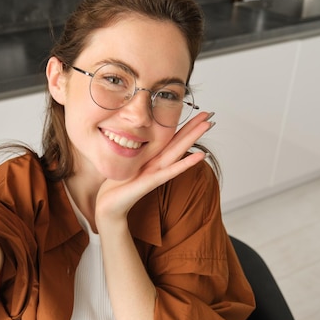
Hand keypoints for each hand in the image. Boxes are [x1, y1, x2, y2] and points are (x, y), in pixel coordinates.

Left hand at [95, 111, 214, 227]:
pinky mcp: (152, 181)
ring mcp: (157, 171)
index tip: (197, 113)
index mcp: (151, 157)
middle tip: (210, 114)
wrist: (109, 205)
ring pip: (178, 151)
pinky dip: (186, 163)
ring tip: (208, 125)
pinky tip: (200, 155)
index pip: (171, 138)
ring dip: (193, 137)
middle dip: (194, 128)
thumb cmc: (116, 186)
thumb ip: (135, 152)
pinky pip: (171, 170)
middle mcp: (157, 163)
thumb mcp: (126, 162)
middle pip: (179, 141)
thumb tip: (133, 136)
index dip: (184, 126)